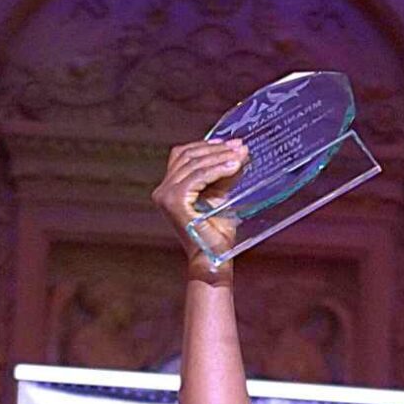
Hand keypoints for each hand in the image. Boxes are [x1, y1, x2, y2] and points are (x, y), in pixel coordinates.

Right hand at [152, 141, 248, 283]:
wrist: (214, 259)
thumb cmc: (217, 233)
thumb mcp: (221, 196)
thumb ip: (223, 175)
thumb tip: (238, 151)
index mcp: (170, 188)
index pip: (183, 155)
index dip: (207, 146)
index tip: (231, 143)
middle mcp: (162, 190)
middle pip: (188, 156)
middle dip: (217, 150)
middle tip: (240, 147)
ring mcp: (165, 196)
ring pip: (193, 164)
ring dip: (220, 157)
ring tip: (241, 156)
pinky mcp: (174, 201)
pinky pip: (198, 177)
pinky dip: (217, 169)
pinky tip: (234, 166)